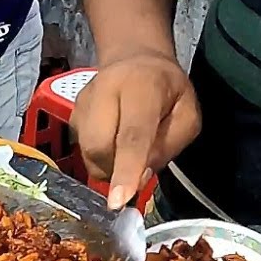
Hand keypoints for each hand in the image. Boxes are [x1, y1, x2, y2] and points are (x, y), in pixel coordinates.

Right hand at [70, 55, 200, 208]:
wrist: (134, 58)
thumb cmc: (168, 91)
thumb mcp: (188, 116)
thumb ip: (169, 146)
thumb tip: (140, 177)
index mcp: (143, 87)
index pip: (132, 134)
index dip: (126, 169)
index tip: (119, 201)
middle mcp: (105, 89)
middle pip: (100, 148)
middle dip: (117, 169)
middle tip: (137, 164)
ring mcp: (83, 101)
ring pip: (87, 153)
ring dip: (108, 165)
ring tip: (127, 148)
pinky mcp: (72, 112)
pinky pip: (81, 150)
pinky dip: (99, 157)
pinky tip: (113, 139)